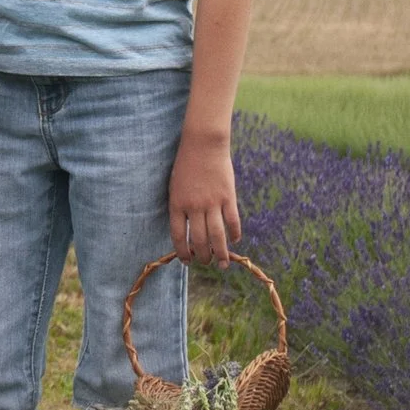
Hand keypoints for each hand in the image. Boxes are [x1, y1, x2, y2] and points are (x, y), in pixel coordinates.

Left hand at [167, 129, 240, 264]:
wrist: (203, 145)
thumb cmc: (186, 166)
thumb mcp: (175, 187)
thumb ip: (180, 208)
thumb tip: (186, 232)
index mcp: (177, 204)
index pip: (178, 236)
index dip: (183, 252)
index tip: (187, 261)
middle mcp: (194, 206)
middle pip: (199, 240)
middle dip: (203, 256)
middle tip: (207, 263)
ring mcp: (213, 202)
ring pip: (217, 236)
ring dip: (220, 253)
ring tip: (222, 264)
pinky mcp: (228, 197)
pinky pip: (233, 221)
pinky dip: (235, 234)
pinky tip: (235, 241)